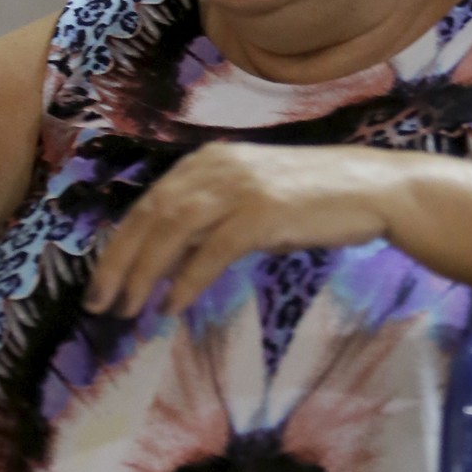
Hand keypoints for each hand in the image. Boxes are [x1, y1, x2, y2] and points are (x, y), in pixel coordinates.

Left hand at [85, 140, 400, 317]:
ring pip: (172, 232)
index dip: (119, 244)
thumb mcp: (252, 199)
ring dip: (143, 275)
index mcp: (208, 160)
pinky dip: (187, 282)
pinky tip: (172, 307)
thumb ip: (211, 219)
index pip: (148, 203)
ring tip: (128, 310)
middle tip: (100, 302)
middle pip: (150, 217)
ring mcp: (239, 188)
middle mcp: (216, 167)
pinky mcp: (261, 213)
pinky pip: (211, 252)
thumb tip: (169, 261)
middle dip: (119, 263)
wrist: (371, 187)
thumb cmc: (314, 198)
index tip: (102, 280)